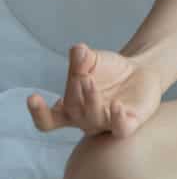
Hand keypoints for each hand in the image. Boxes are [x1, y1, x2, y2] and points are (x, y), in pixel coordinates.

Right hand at [26, 43, 162, 138]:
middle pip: (72, 112)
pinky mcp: (129, 124)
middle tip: (80, 76)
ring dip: (91, 100)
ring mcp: (106, 124)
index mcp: (70, 110)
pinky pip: (120, 129)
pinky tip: (116, 104)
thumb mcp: (93, 60)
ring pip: (93, 120)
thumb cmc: (110, 70)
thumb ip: (81, 58)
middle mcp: (85, 121)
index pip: (48, 121)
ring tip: (90, 80)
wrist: (142, 70)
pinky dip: (117, 118)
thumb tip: (77, 49)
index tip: (32, 97)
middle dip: (74, 93)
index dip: (39, 113)